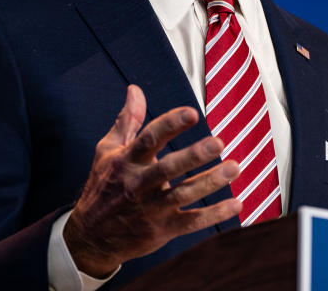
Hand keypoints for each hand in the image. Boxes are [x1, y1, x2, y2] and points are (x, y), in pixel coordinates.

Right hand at [63, 85, 241, 276]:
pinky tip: (236, 204)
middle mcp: (139, 184)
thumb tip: (135, 90)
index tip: (192, 113)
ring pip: (183, 194)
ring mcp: (151, 208)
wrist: (91, 237)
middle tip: (219, 143)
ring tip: (234, 168)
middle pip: (168, 168)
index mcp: (127, 161)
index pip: (149, 138)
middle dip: (194, 155)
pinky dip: (214, 214)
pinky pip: (191, 222)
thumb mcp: (108, 151)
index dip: (170, 124)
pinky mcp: (162, 229)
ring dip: (210, 182)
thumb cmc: (103, 187)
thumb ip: (127, 120)